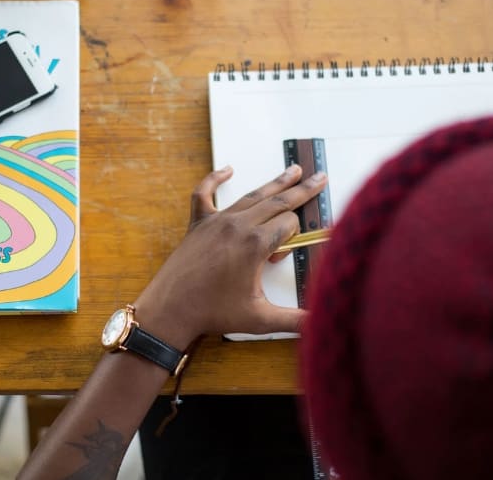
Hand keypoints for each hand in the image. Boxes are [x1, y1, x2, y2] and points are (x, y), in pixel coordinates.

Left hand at [134, 165, 327, 348]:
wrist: (171, 309)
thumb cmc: (213, 313)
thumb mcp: (260, 319)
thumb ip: (295, 320)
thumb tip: (321, 324)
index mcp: (255, 244)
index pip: (289, 226)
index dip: (294, 238)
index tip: (283, 256)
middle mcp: (238, 226)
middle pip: (277, 201)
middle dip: (302, 189)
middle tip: (320, 177)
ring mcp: (217, 221)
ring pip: (251, 196)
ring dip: (274, 182)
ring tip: (292, 170)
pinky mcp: (198, 223)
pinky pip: (204, 193)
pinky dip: (215, 179)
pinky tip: (227, 170)